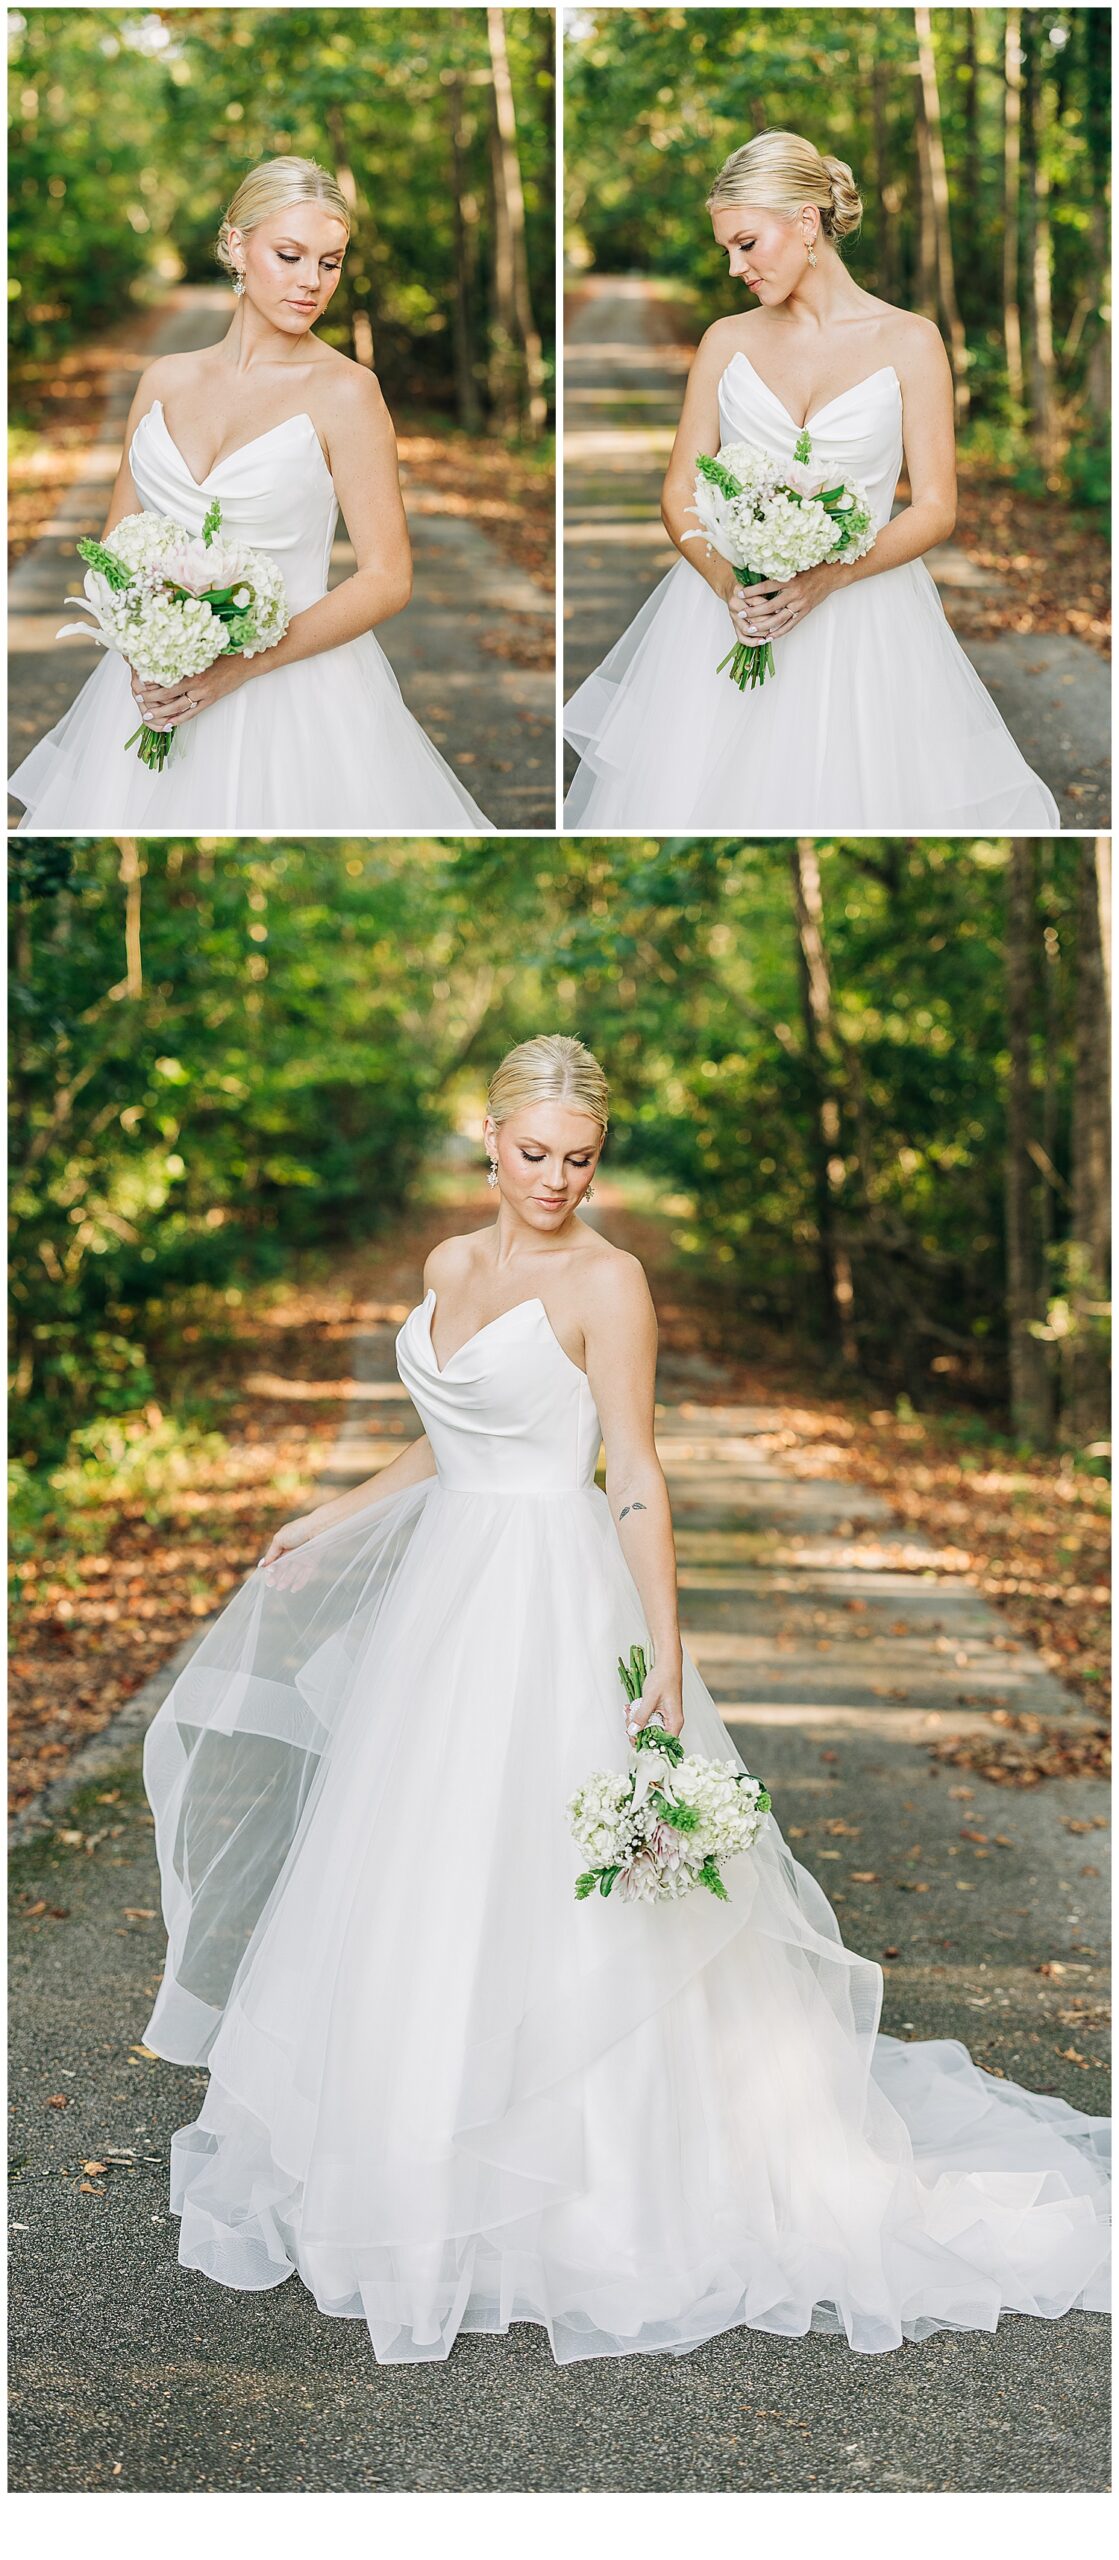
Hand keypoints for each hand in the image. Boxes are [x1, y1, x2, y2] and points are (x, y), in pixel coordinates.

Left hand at [129, 650, 252, 731]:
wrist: (244, 662)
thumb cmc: (223, 653)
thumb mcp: (201, 651)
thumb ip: (184, 656)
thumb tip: (165, 657)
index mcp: (191, 666)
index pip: (165, 676)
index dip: (150, 681)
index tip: (137, 682)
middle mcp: (195, 681)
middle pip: (167, 693)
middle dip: (150, 698)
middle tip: (137, 700)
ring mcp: (203, 693)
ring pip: (177, 706)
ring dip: (161, 712)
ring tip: (148, 715)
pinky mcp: (211, 700)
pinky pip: (192, 712)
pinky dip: (179, 719)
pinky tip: (170, 724)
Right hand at [257, 1512, 321, 1587]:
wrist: (318, 1529)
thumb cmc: (297, 1531)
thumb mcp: (279, 1540)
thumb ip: (271, 1553)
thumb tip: (262, 1565)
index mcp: (284, 1545)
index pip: (275, 1560)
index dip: (271, 1568)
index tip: (267, 1576)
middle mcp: (293, 1552)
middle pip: (283, 1568)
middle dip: (276, 1577)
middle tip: (271, 1585)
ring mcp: (303, 1558)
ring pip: (293, 1573)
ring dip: (286, 1581)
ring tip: (280, 1588)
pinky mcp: (312, 1563)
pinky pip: (305, 1575)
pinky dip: (299, 1583)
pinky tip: (293, 1590)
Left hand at [626, 1651, 683, 1742]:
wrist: (666, 1663)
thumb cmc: (664, 1678)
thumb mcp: (650, 1699)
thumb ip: (641, 1716)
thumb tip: (633, 1731)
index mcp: (674, 1721)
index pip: (663, 1743)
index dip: (648, 1744)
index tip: (634, 1740)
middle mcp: (671, 1721)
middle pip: (654, 1737)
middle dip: (638, 1731)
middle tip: (627, 1722)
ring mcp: (665, 1716)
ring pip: (648, 1727)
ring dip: (636, 1721)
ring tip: (627, 1712)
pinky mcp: (659, 1711)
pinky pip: (647, 1718)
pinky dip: (638, 1714)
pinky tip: (630, 1708)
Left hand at [728, 563, 837, 644]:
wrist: (830, 575)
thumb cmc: (810, 569)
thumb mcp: (793, 568)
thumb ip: (778, 574)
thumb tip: (757, 575)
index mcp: (789, 580)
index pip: (765, 587)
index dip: (751, 591)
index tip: (739, 593)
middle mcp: (794, 593)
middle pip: (769, 606)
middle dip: (753, 611)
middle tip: (741, 614)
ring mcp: (800, 604)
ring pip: (778, 619)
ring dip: (763, 625)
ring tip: (751, 629)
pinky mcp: (805, 612)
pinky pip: (790, 625)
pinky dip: (779, 631)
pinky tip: (768, 636)